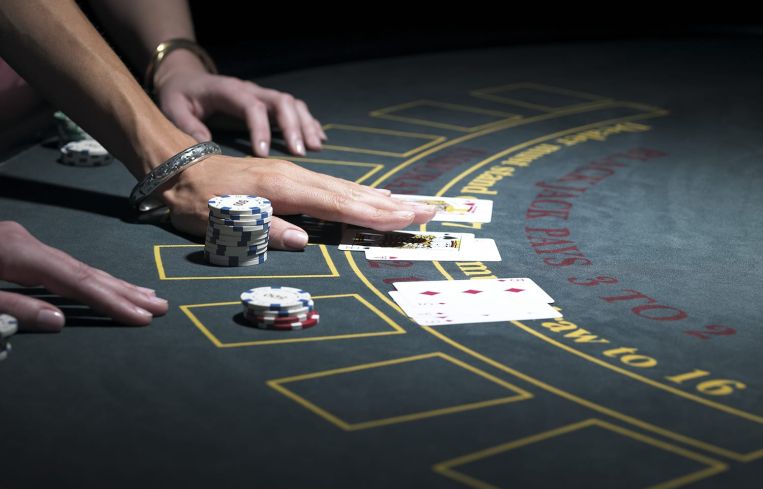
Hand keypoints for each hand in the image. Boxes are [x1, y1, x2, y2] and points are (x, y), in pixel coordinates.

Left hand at [0, 221, 167, 331]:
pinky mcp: (16, 247)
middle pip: (84, 270)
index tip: (142, 316)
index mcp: (17, 252)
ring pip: (76, 266)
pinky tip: (99, 284)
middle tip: (160, 306)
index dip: (111, 300)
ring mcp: (22, 243)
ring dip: (110, 283)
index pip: (76, 281)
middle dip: (123, 291)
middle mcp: (26, 243)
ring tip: (144, 295)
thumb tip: (59, 321)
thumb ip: (14, 307)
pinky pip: (60, 266)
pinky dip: (85, 278)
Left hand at [153, 50, 325, 156]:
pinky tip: (320, 140)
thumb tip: (206, 147)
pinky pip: (295, 109)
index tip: (264, 153)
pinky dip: (309, 123)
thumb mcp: (173, 107)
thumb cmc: (181, 96)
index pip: (251, 106)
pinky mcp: (268, 103)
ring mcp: (262, 94)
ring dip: (306, 125)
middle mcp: (251, 89)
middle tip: (300, 153)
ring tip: (316, 148)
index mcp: (229, 90)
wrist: (187, 79)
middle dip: (293, 126)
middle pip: (280, 101)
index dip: (261, 128)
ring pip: (292, 104)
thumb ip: (187, 126)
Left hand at [162, 155, 436, 248]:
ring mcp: (296, 175)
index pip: (340, 205)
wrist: (179, 169)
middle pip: (353, 193)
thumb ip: (265, 231)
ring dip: (380, 198)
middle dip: (392, 205)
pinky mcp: (291, 177)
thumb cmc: (200, 202)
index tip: (407, 219)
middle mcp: (298, 178)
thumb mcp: (225, 223)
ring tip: (409, 204)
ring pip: (347, 188)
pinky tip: (369, 197)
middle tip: (427, 210)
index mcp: (286, 190)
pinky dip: (358, 193)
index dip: (375, 214)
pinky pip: (334, 186)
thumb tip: (303, 241)